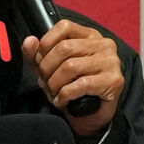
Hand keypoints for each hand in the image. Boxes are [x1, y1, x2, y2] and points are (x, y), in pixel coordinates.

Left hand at [21, 20, 122, 138]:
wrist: (92, 116)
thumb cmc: (73, 89)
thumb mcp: (52, 69)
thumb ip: (38, 54)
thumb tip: (29, 41)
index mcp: (90, 36)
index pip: (64, 26)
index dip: (46, 44)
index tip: (40, 61)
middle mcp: (104, 45)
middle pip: (64, 47)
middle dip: (47, 68)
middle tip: (44, 82)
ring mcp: (111, 62)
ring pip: (70, 66)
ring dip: (54, 84)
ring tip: (53, 92)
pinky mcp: (114, 80)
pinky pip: (81, 84)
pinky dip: (65, 95)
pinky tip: (62, 101)